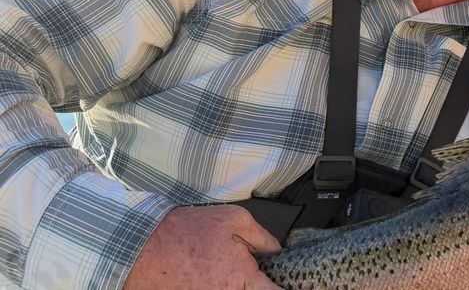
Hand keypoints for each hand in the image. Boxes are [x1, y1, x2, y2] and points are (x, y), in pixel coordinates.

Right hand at [124, 204, 281, 289]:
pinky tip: (213, 273)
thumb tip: (277, 250)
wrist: (139, 245)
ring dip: (238, 282)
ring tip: (224, 267)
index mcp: (241, 280)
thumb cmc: (184, 231)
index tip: (296, 284)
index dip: (287, 289)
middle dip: (258, 282)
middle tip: (258, 270)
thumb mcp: (234, 219)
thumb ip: (262, 237)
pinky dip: (221, 284)